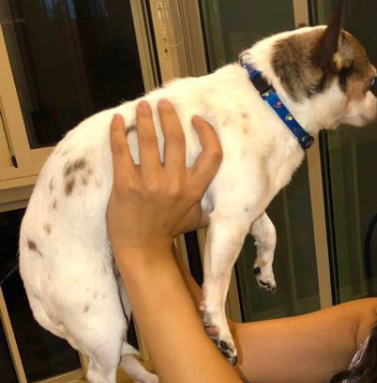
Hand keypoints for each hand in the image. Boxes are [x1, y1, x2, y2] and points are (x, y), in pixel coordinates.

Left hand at [107, 99, 222, 259]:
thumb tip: (221, 189)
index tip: (196, 119)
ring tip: (143, 106)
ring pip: (149, 141)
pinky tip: (118, 121)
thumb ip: (207, 200)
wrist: (141, 248)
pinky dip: (119, 132)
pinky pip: (121, 151)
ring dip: (146, 118)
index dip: (207, 133)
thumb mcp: (197, 217)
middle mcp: (175, 185)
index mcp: (194, 190)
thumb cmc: (168, 230)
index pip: (212, 155)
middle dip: (169, 116)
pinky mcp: (125, 185)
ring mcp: (149, 184)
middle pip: (177, 140)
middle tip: (164, 103)